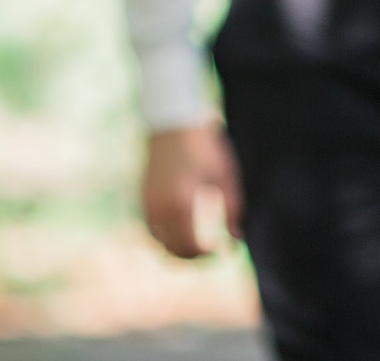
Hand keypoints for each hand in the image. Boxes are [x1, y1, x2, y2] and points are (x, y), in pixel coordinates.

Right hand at [142, 123, 243, 258]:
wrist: (174, 121)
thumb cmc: (204, 146)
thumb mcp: (225, 175)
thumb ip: (233, 209)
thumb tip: (237, 238)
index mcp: (181, 203)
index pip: (190, 247)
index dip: (207, 256)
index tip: (222, 250)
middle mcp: (160, 207)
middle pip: (172, 250)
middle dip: (192, 258)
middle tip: (210, 253)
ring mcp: (148, 203)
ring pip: (158, 243)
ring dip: (176, 249)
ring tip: (197, 244)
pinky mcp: (143, 196)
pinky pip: (151, 229)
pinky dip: (165, 236)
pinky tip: (182, 228)